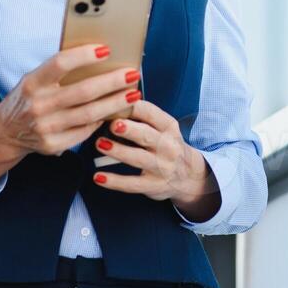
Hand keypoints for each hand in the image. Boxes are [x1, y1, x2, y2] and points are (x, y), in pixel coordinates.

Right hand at [0, 43, 140, 184]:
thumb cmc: (28, 98)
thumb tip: (96, 57)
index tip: (106, 49)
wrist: (6, 132)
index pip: (60, 64)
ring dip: (115, 103)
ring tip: (133, 94)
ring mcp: (46, 127)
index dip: (84, 55)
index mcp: (33, 83)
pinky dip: (101, 121)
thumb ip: (57, 71)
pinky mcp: (53, 145)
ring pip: (89, 114)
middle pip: (83, 91)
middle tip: (132, 74)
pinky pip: (85, 131)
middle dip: (112, 82)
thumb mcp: (34, 80)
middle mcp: (38, 105)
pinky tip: (114, 112)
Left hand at [92, 99, 219, 219]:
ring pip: (138, 158)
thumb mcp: (164, 129)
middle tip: (112, 124)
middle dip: (129, 129)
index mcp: (169, 127)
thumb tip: (113, 103)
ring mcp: (161, 167)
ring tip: (99, 144)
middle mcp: (168, 146)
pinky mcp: (153, 185)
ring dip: (118, 151)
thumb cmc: (168, 146)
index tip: (114, 102)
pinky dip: (114, 181)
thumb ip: (144, 118)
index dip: (133, 107)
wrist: (189, 176)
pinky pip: (132, 184)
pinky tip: (98, 177)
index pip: (151, 113)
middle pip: (146, 135)